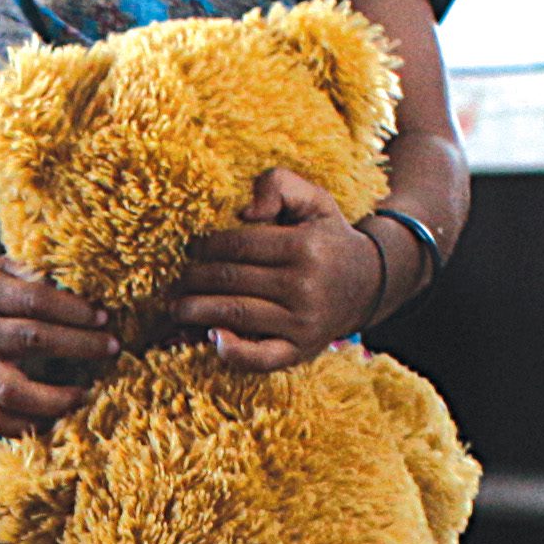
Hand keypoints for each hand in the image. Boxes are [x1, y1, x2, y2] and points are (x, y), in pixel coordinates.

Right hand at [0, 253, 116, 430]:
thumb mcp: (4, 267)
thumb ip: (37, 273)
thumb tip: (83, 286)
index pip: (36, 301)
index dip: (73, 309)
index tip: (103, 316)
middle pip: (32, 340)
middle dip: (79, 345)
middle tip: (112, 347)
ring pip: (13, 391)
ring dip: (54, 398)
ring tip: (85, 395)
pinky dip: (27, 427)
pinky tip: (56, 419)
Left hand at [159, 171, 388, 373]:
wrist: (368, 283)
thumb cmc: (327, 237)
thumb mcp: (313, 199)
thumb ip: (279, 185)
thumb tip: (246, 211)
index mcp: (304, 247)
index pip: (238, 245)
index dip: (205, 246)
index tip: (190, 247)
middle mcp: (305, 286)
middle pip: (231, 279)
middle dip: (193, 278)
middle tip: (176, 278)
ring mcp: (303, 322)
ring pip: (236, 314)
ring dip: (196, 311)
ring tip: (175, 307)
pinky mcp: (300, 350)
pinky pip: (262, 358)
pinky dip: (233, 352)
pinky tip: (211, 339)